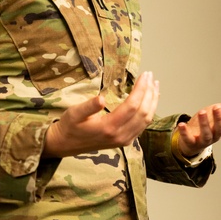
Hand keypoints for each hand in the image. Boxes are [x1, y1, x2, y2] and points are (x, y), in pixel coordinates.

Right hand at [43, 71, 159, 157]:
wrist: (66, 145)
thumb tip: (101, 98)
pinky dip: (150, 111)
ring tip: (154, 84)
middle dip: (150, 92)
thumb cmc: (69, 126)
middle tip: (150, 76)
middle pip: (143, 112)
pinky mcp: (125, 141)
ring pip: (146, 120)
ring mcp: (124, 140)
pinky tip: (150, 100)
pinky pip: (143, 125)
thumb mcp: (74, 113)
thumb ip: (88, 107)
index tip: (145, 75)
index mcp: (108, 127)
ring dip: (153, 101)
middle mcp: (120, 136)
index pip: (132, 106)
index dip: (141, 89)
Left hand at [177, 92, 220, 156]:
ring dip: (204, 124)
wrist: (194, 138)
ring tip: (202, 112)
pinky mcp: (191, 142)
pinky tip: (182, 124)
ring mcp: (205, 139)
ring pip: (206, 134)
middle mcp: (217, 132)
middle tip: (217, 107)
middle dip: (220, 118)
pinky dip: (185, 133)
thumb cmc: (211, 122)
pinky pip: (188, 139)